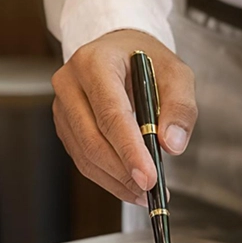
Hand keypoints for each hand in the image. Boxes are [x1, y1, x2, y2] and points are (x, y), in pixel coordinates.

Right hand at [51, 29, 196, 203]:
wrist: (117, 50)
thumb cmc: (144, 59)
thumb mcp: (175, 72)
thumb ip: (179, 106)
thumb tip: (171, 145)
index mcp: (95, 62)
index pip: (111, 114)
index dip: (129, 150)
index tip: (149, 177)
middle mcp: (70, 83)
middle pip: (92, 139)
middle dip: (123, 171)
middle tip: (150, 190)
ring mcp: (62, 106)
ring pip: (85, 154)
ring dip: (115, 180)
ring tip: (144, 192)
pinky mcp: (64, 125)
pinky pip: (82, 158)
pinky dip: (107, 177)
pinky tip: (128, 184)